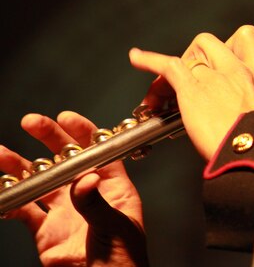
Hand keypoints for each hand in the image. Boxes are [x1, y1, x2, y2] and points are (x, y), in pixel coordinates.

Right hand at [0, 111, 147, 266]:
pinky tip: (1, 191)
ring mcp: (66, 212)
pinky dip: (10, 201)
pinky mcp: (47, 233)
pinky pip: (24, 212)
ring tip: (1, 155)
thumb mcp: (116, 229)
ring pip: (41, 182)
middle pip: (67, 159)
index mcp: (114, 188)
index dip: (83, 132)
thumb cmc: (126, 262)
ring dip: (20, 167)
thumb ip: (97, 204)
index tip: (65, 117)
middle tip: (31, 121)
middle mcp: (89, 195)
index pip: (99, 151)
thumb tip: (85, 179)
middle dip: (49, 138)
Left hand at [129, 24, 253, 160]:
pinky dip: (149, 60)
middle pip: (209, 43)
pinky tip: (137, 58)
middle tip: (189, 83)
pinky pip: (168, 66)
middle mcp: (238, 69)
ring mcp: (215, 77)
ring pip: (188, 56)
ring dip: (173, 70)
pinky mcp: (194, 90)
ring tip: (162, 94)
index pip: (246, 38)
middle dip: (194, 58)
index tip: (218, 61)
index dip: (228, 46)